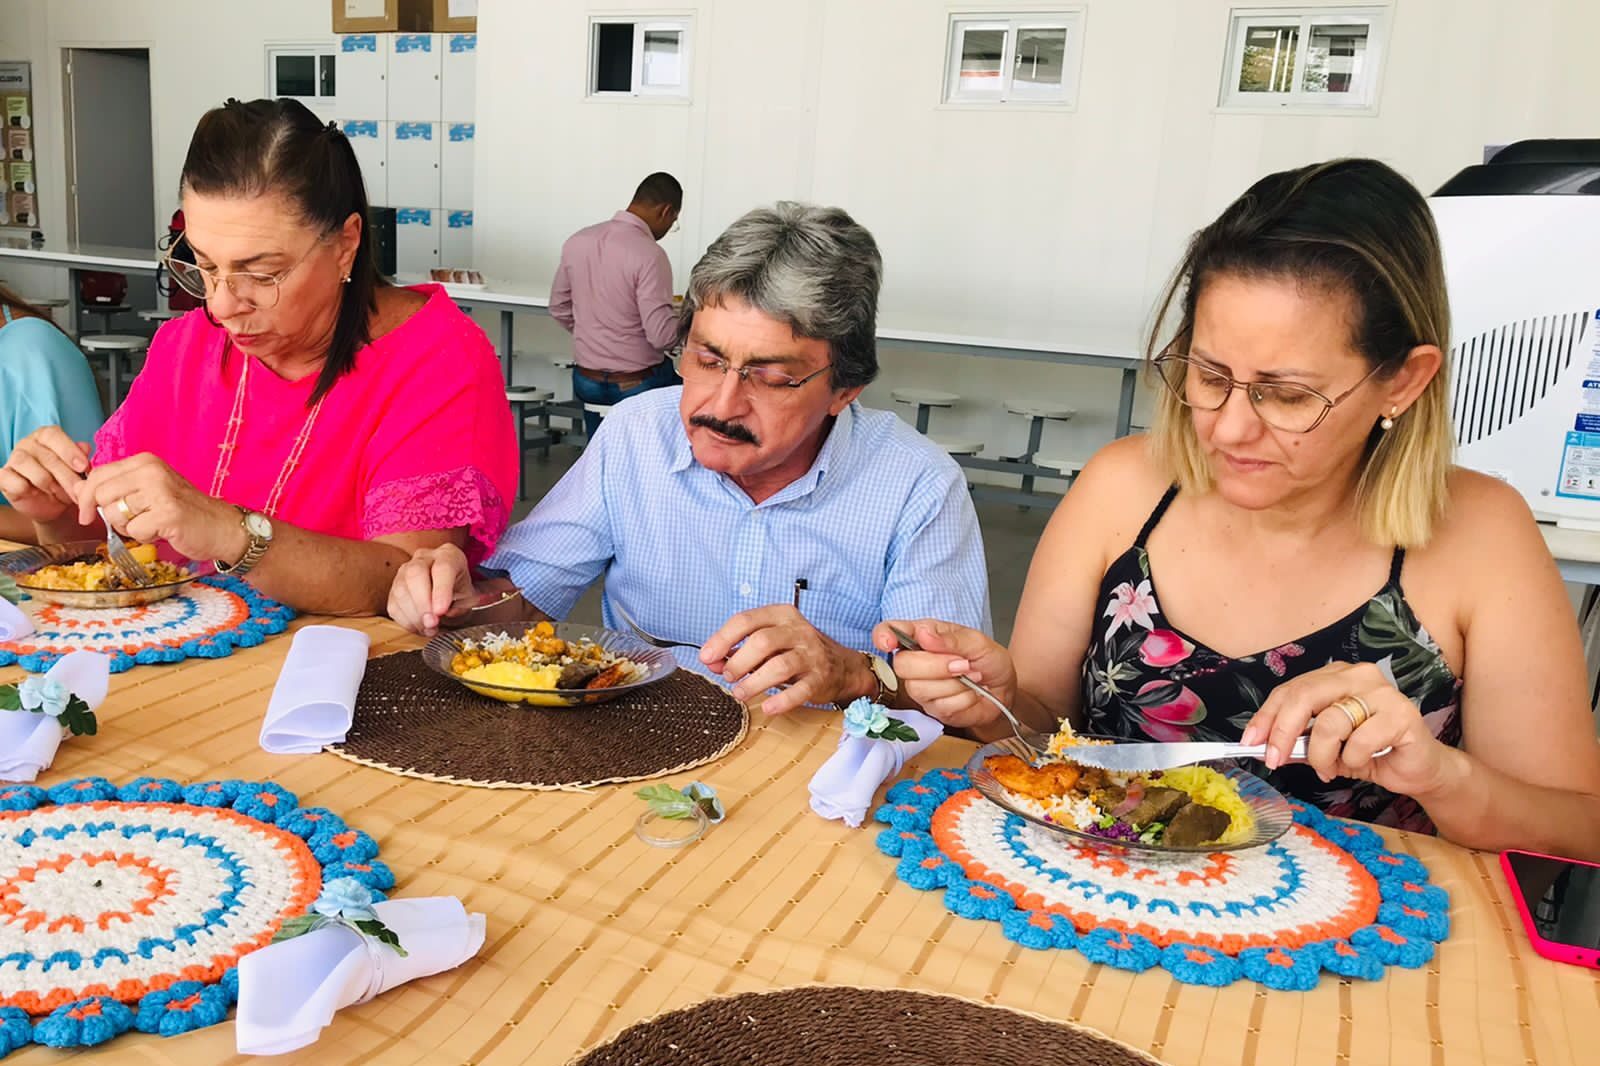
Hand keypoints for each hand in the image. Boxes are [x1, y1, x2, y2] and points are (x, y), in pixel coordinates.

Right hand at [0, 426, 91, 522]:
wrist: (51, 505)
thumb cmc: (64, 481)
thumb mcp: (77, 470)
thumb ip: (82, 457)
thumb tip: (85, 448)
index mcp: (46, 436)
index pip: (53, 435)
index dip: (69, 451)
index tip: (84, 467)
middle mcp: (27, 444)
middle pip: (46, 456)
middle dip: (66, 476)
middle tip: (78, 490)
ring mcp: (13, 459)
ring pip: (26, 465)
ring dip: (48, 483)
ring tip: (60, 494)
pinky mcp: (3, 477)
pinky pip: (14, 481)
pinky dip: (27, 489)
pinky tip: (36, 494)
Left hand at [74, 453, 245, 561]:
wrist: (222, 527)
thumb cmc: (184, 511)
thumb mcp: (150, 489)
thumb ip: (119, 487)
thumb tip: (79, 492)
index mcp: (145, 462)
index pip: (97, 475)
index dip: (86, 497)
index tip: (87, 513)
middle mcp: (151, 471)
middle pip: (101, 495)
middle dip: (109, 515)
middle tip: (131, 522)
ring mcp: (160, 491)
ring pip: (115, 514)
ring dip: (129, 527)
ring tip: (152, 524)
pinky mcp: (167, 514)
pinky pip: (134, 531)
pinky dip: (146, 537)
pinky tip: (163, 532)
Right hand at [387, 543, 477, 634]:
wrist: (448, 588)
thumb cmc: (459, 590)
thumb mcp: (469, 596)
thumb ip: (462, 604)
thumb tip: (447, 612)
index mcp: (448, 556)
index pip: (442, 568)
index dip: (441, 590)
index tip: (441, 611)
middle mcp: (424, 558)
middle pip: (415, 574)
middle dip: (422, 602)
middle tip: (432, 622)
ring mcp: (405, 571)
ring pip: (401, 590)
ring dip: (414, 615)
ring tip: (429, 628)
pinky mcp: (394, 588)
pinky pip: (394, 604)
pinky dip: (406, 620)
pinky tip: (420, 627)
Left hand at [700, 605, 867, 714]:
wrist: (841, 666)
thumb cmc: (796, 650)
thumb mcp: (769, 642)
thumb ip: (739, 649)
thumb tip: (711, 661)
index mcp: (781, 615)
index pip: (745, 620)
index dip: (722, 639)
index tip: (706, 657)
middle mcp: (798, 631)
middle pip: (762, 641)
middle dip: (738, 661)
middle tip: (728, 676)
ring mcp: (811, 654)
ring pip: (779, 666)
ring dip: (754, 682)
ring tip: (740, 693)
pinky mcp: (820, 679)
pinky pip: (800, 691)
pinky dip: (781, 700)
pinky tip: (767, 707)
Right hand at [873, 619, 1014, 727]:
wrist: (1004, 689)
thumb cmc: (988, 660)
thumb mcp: (978, 642)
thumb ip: (950, 638)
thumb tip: (924, 635)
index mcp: (923, 635)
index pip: (889, 631)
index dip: (883, 636)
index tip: (888, 643)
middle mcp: (916, 661)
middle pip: (902, 665)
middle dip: (936, 666)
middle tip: (963, 663)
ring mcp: (921, 687)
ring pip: (920, 689)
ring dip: (955, 683)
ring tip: (972, 677)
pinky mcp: (932, 709)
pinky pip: (941, 706)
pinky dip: (963, 699)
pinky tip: (971, 692)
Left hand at [1242, 661, 1451, 797]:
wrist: (1417, 768)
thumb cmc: (1369, 752)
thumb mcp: (1325, 745)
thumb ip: (1298, 739)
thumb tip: (1261, 744)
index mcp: (1335, 675)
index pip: (1291, 689)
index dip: (1266, 716)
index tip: (1250, 741)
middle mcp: (1358, 675)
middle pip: (1304, 696)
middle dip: (1282, 732)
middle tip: (1274, 760)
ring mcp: (1382, 692)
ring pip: (1330, 722)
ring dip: (1322, 755)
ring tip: (1330, 768)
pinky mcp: (1401, 715)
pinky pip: (1360, 740)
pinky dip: (1353, 759)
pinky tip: (1362, 763)